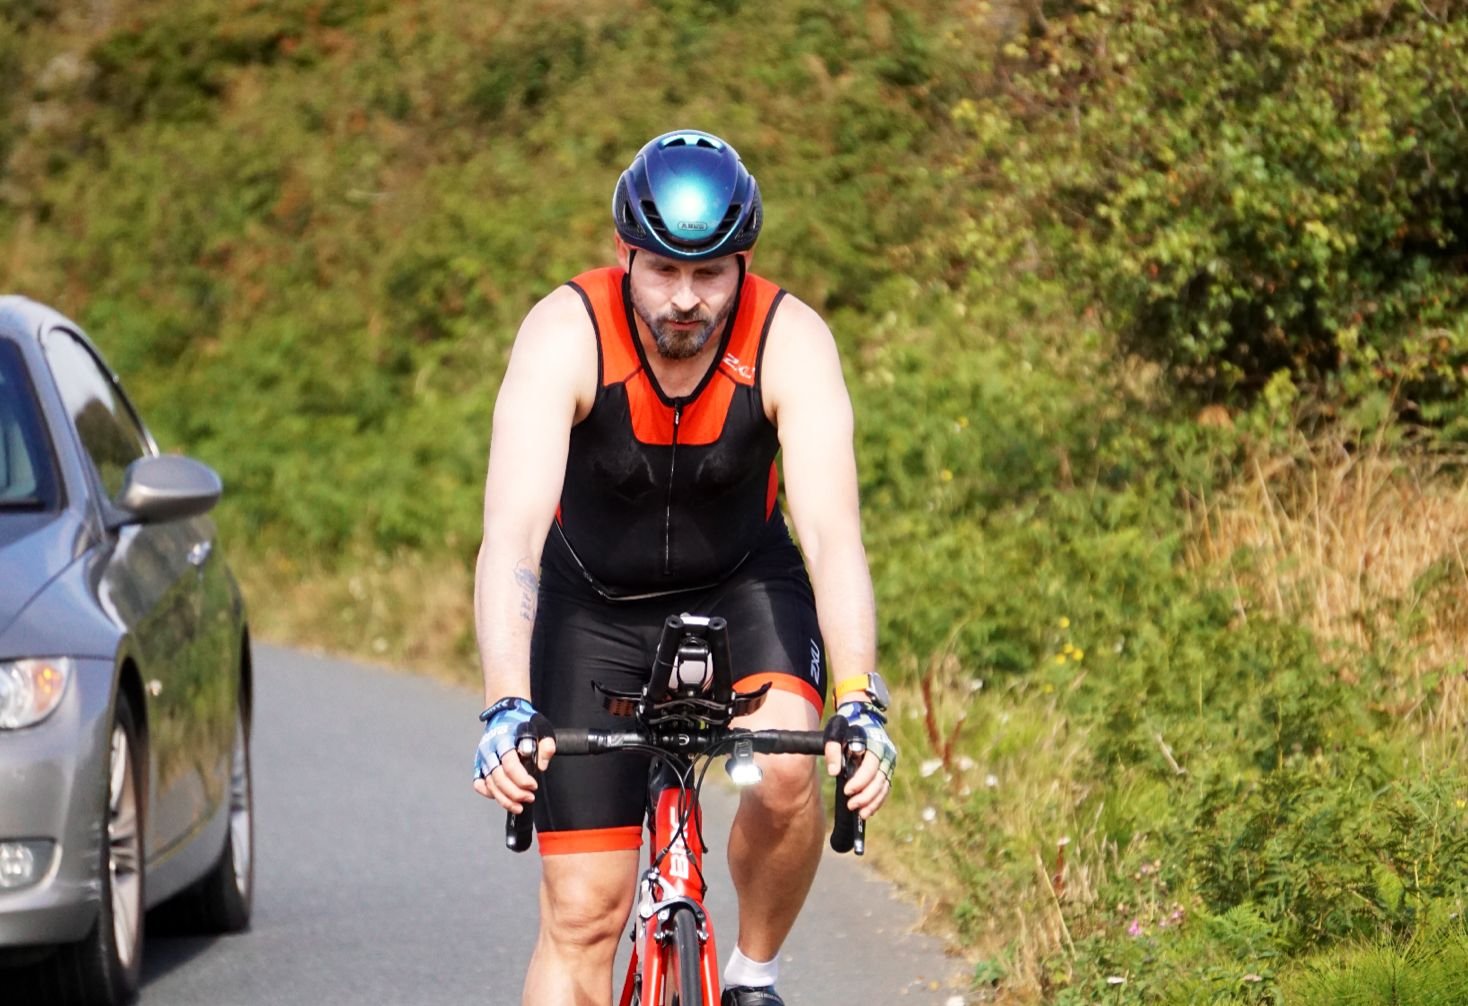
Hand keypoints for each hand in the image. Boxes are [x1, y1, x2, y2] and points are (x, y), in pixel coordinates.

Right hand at [471, 698, 556, 813]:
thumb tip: (542, 766)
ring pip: (489, 783)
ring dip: (504, 798)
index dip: (521, 779)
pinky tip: (501, 798)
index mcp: (504, 738)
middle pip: (498, 777)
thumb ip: (546, 745)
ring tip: (519, 806)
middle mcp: (490, 749)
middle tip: (529, 797)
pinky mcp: (480, 763)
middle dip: (514, 792)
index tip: (533, 785)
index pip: (510, 764)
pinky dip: (487, 792)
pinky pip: (479, 782)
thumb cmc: (523, 720)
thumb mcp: (541, 727)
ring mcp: (483, 757)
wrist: (505, 712)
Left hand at [824, 701, 896, 819]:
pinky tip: (867, 810)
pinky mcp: (886, 770)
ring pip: (884, 786)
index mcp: (875, 744)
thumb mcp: (836, 733)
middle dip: (866, 795)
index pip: (871, 766)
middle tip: (851, 805)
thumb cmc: (847, 726)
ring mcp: (888, 763)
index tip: (847, 791)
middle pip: (879, 779)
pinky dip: (878, 801)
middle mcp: (886, 754)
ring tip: (860, 813)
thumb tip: (833, 772)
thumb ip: (833, 750)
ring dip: (873, 802)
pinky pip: (885, 788)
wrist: (862, 718)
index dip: (860, 781)